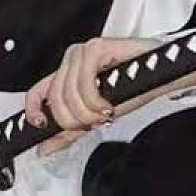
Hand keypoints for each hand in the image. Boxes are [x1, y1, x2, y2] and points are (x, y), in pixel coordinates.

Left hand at [25, 36, 158, 156]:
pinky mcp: (97, 47)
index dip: (32, 110)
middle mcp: (72, 62)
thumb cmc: (134, 88)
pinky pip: (84, 82)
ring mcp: (83, 53)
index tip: (40, 125)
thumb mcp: (95, 117)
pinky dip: (96, 99)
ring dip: (88, 112)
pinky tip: (108, 103)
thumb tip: (45, 148)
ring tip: (104, 113)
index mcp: (68, 75)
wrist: (163, 74)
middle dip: (74, 120)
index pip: (37, 91)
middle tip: (93, 123)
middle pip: (55, 99)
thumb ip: (69, 133)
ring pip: (69, 93)